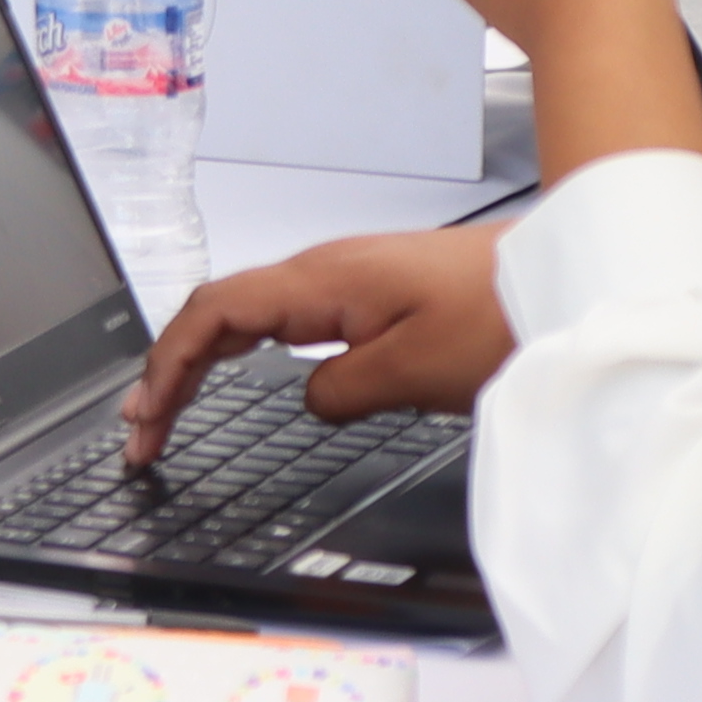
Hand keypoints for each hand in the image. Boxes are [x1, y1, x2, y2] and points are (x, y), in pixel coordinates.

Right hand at [119, 226, 508, 466]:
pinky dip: (241, 350)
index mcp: (321, 282)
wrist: (561, 274)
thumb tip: (306, 401)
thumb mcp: (415, 372)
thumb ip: (341, 392)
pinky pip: (281, 317)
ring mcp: (344, 279)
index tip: (147, 420)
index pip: (212, 315)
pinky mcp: (368, 292)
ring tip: (166, 406)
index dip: (167, 367)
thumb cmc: (501, 312)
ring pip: (246, 314)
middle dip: (167, 369)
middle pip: (216, 313)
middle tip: (141, 430)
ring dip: (198, 359)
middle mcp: (323, 271)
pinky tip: (236, 370)